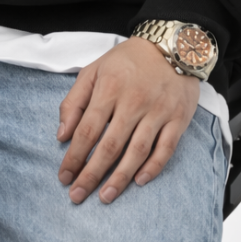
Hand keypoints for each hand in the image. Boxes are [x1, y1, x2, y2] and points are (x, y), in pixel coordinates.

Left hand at [56, 37, 199, 204]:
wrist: (172, 45)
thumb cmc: (128, 60)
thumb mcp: (93, 71)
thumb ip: (74, 102)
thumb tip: (62, 135)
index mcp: (109, 89)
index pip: (87, 130)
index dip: (74, 156)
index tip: (64, 176)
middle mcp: (134, 102)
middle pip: (110, 146)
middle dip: (91, 174)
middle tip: (77, 196)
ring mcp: (158, 112)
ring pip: (137, 151)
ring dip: (119, 178)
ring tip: (104, 196)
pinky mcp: (178, 119)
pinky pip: (166, 149)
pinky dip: (153, 167)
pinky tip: (138, 181)